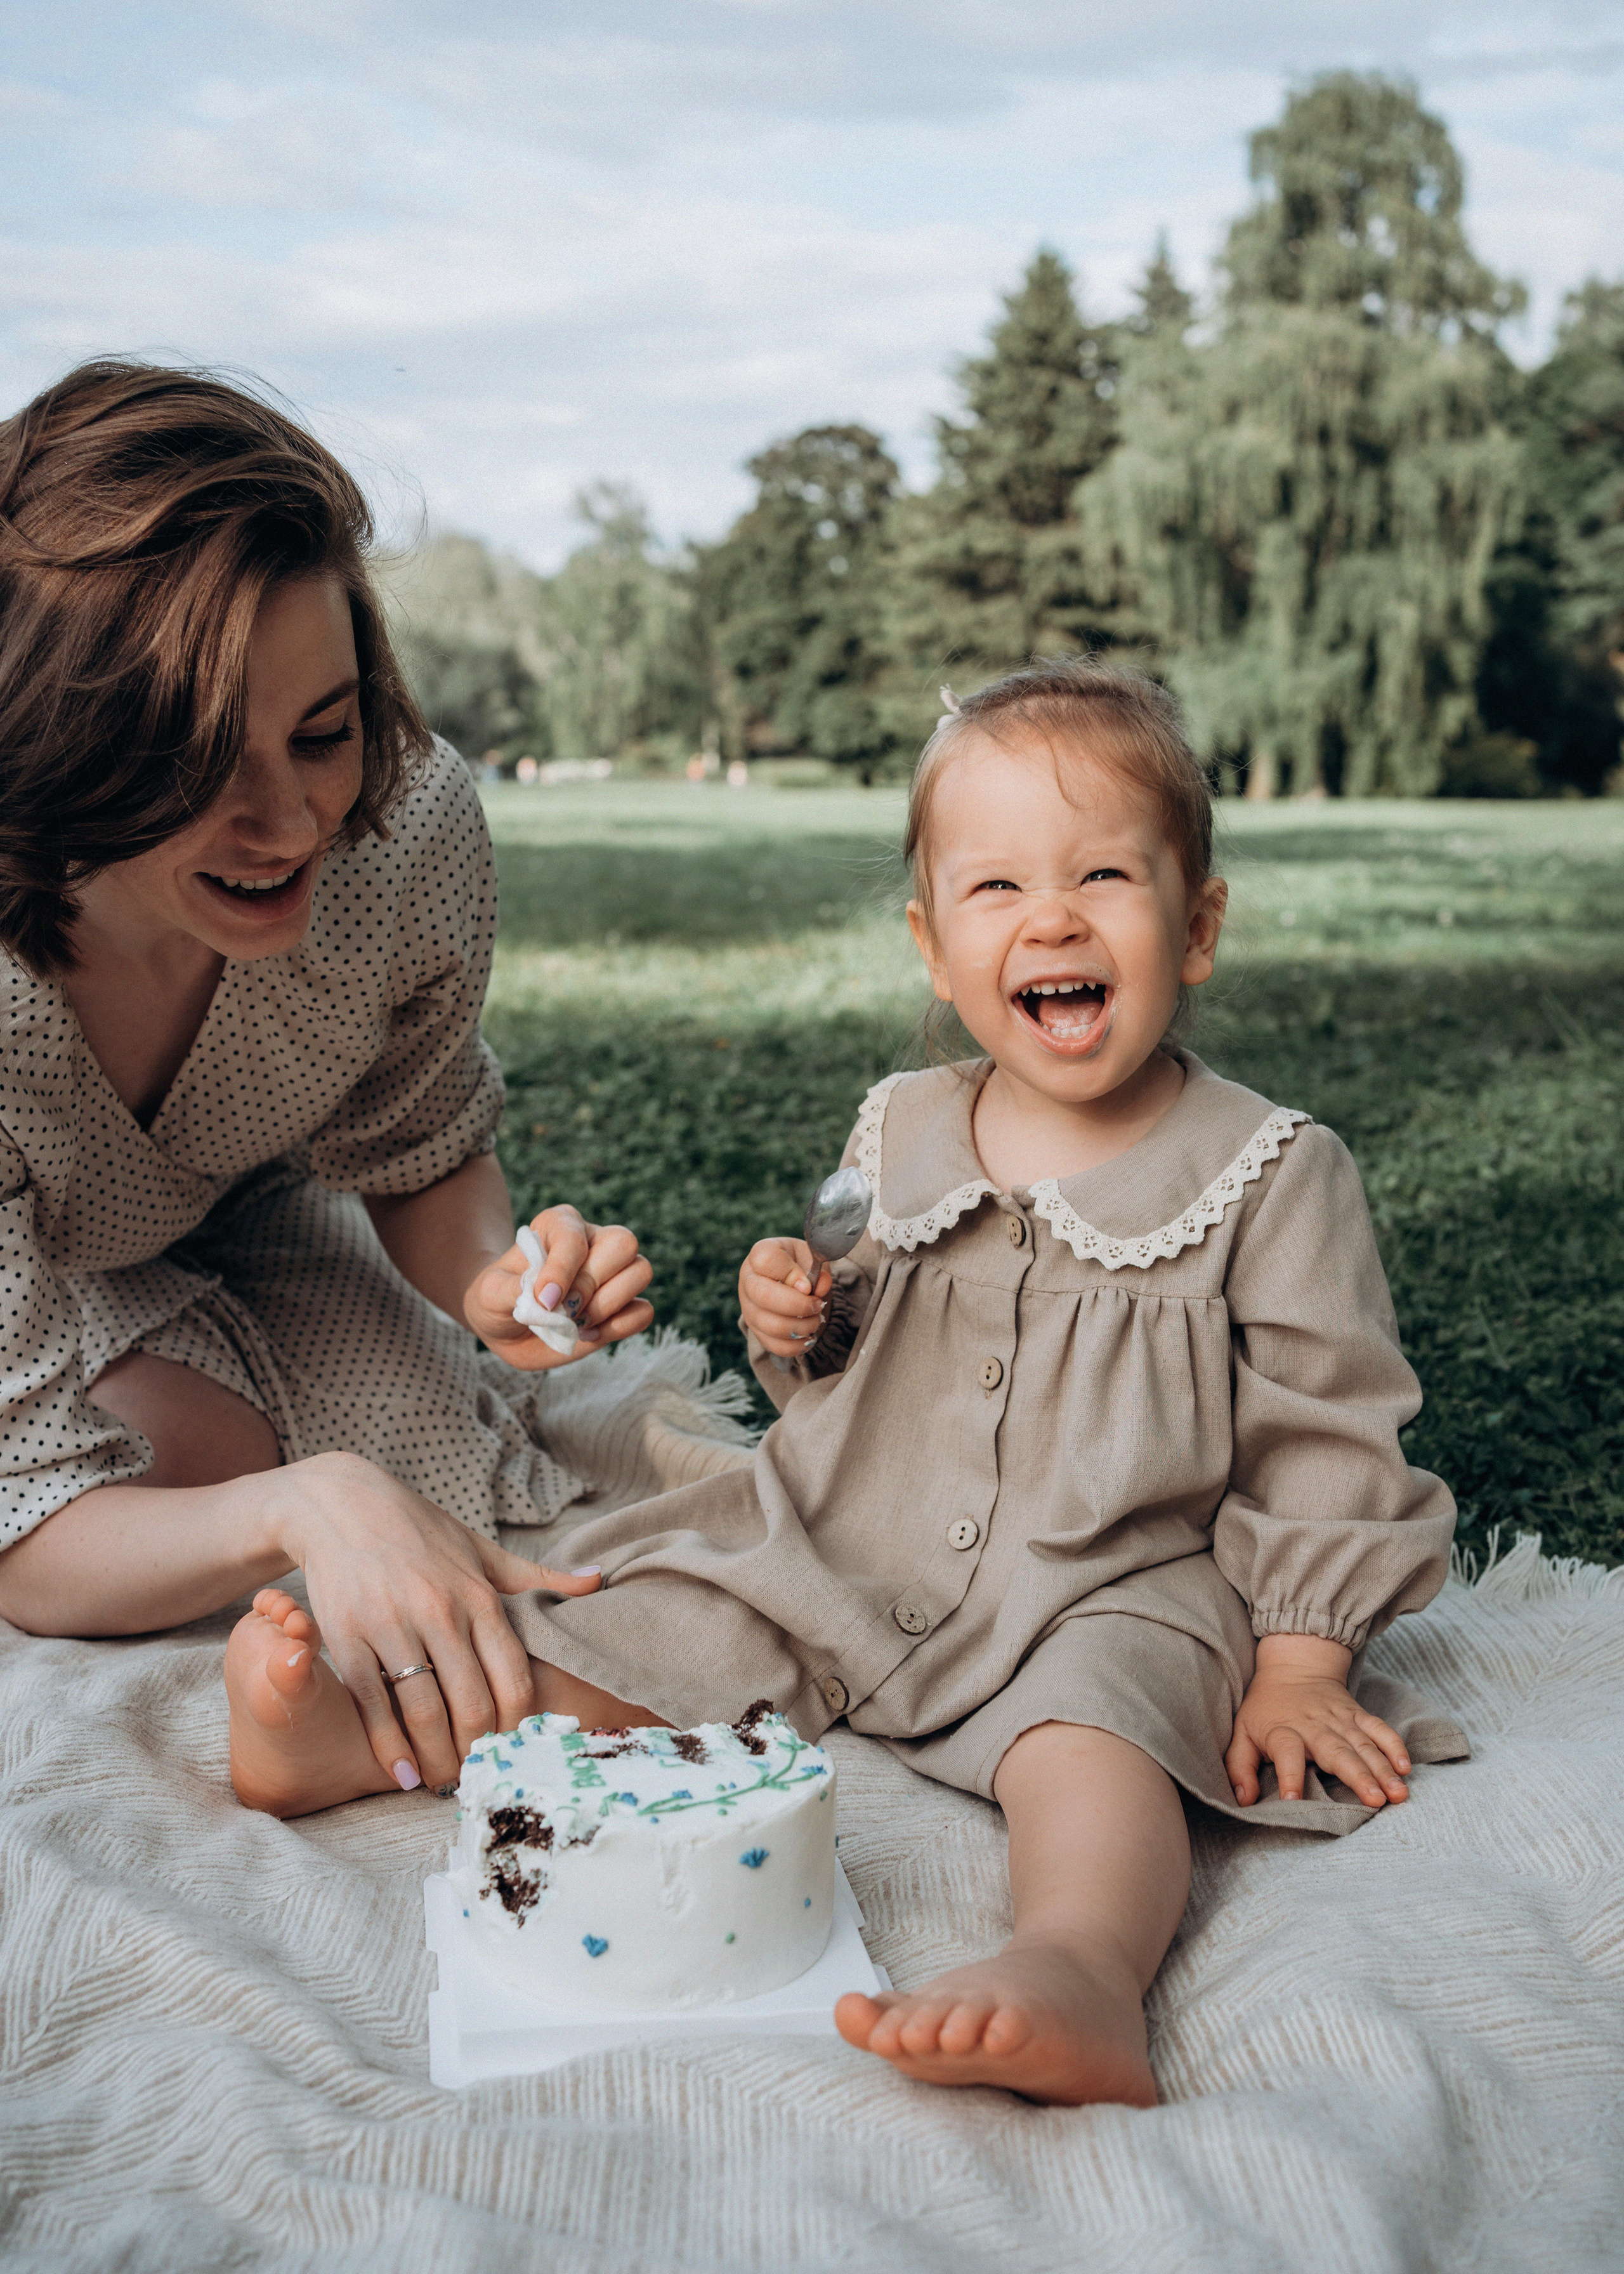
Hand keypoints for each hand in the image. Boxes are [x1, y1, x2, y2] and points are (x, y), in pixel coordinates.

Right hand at [269, 1449, 602, 1790]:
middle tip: (478, 1777)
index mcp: (480, 1596)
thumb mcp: (481, 1549)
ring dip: (436, 1757)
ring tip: (442, 1782)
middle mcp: (440, 1612)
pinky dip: (388, 1745)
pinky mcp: (348, 1637)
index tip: (516, 1750)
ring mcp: (392, 1626)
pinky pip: (372, 1703)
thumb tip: (597, 1582)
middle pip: (472, 1703)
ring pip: (424, 1710)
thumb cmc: (419, 1531)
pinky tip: (401, 1772)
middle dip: (478, 1750)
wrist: (341, 1504)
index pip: (514, 1677)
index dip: (518, 1725)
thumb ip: (537, 1577)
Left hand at [467, 1203, 653, 1370]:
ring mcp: (613, 1272)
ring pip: (640, 1272)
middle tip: (561, 1310)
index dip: (562, 1271)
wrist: (507, 1326)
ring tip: (575, 1324)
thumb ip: (511, 1291)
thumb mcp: (488, 1294)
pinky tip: (588, 1334)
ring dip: (607, 1306)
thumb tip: (547, 1299)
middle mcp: (594, 1241)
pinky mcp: (624, 1305)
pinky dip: (618, 1327)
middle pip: (623, 1244)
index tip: (543, 1301)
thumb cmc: (497, 1300)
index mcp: (559, 1225)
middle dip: (590, 1286)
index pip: (575, 1237)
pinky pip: (644, 1310)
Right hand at [739, 1237, 829, 1358]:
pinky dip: (796, 1345)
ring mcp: (749, 1308)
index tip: (808, 1284)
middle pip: (763, 1295)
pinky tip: (807, 1335)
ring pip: (770, 1325)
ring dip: (801, 1326)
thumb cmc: (799, 1266)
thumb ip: (818, 1270)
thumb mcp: (811, 1259)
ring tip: (815, 1319)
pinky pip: (774, 1345)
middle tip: (817, 1304)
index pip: (766, 1260)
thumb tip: (819, 1287)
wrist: (789, 1282)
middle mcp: (748, 1280)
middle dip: (798, 1305)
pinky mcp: (756, 1331)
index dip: (790, 1273)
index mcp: (760, 1254)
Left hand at [1224, 1633, 1411, 1809]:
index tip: (1293, 1799)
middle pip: (1336, 1751)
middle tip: (1375, 1801)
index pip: (1285, 1752)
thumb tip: (1243, 1800)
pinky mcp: (1358, 1714)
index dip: (1288, 1775)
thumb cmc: (1265, 1709)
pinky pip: (1379, 1728)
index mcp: (1282, 1731)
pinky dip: (1393, 1745)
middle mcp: (1314, 1726)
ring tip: (1397, 1794)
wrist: (1293, 1667)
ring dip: (1382, 1769)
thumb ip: (1239, 1766)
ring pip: (1363, 1745)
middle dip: (1357, 1776)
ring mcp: (1340, 1719)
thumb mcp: (1242, 1733)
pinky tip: (1405, 1767)